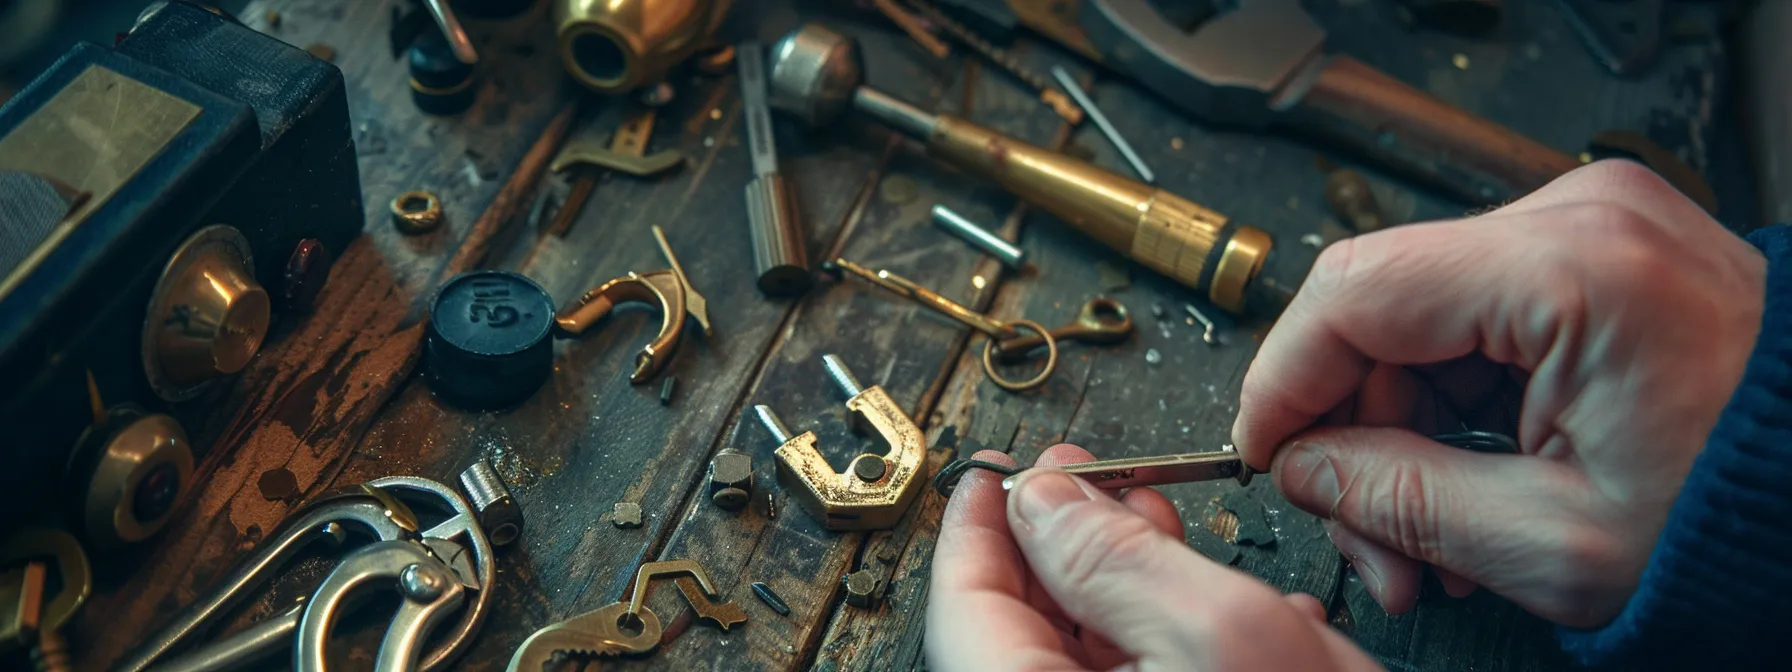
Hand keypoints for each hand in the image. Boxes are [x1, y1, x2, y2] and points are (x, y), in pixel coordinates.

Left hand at [926, 444, 1380, 670]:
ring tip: (1165, 534)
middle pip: (1020, 640)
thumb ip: (1116, 561)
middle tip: (1093, 487)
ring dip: (1125, 596)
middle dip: (1062, 550)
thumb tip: (1045, 499)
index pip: (963, 611)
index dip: (980, 528)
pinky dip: (1176, 655)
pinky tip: (1229, 618)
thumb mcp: (1221, 637)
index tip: (1000, 476)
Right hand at [1233, 160, 1767, 626]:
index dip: (1284, 380)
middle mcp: (1585, 221)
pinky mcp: (1604, 259)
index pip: (1355, 293)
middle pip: (1385, 310)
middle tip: (1366, 539)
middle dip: (1356, 436)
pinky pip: (1481, 324)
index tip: (1261, 454)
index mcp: (1579, 269)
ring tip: (1427, 543)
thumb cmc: (1750, 524)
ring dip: (1405, 436)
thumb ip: (1396, 497)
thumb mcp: (1554, 544)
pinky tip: (1467, 490)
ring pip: (1424, 324)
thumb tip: (1303, 468)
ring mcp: (1598, 231)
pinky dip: (1458, 411)